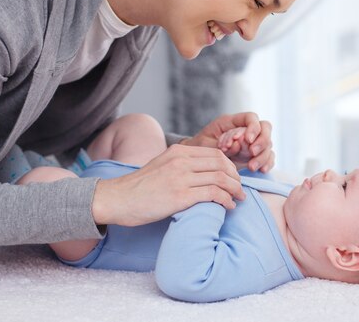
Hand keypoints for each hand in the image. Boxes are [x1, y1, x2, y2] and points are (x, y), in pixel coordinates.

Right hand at [91, 144, 245, 226]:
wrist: (117, 199)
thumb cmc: (139, 188)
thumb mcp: (161, 166)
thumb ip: (181, 166)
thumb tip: (203, 174)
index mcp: (178, 152)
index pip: (215, 153)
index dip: (230, 166)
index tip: (234, 179)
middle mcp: (181, 161)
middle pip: (222, 164)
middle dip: (236, 178)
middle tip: (241, 191)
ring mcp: (180, 178)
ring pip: (221, 178)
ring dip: (235, 190)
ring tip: (238, 200)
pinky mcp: (180, 196)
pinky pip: (213, 194)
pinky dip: (225, 200)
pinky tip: (227, 207)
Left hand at [182, 112, 274, 171]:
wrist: (198, 161)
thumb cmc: (200, 148)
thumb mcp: (206, 142)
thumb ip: (222, 141)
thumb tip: (238, 143)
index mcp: (233, 121)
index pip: (251, 118)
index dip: (253, 127)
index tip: (247, 139)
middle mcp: (246, 130)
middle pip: (265, 128)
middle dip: (261, 141)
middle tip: (252, 152)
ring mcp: (253, 143)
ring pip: (268, 145)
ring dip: (263, 156)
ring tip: (251, 167)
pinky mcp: (255, 156)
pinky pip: (268, 157)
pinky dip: (267, 163)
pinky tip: (262, 170)